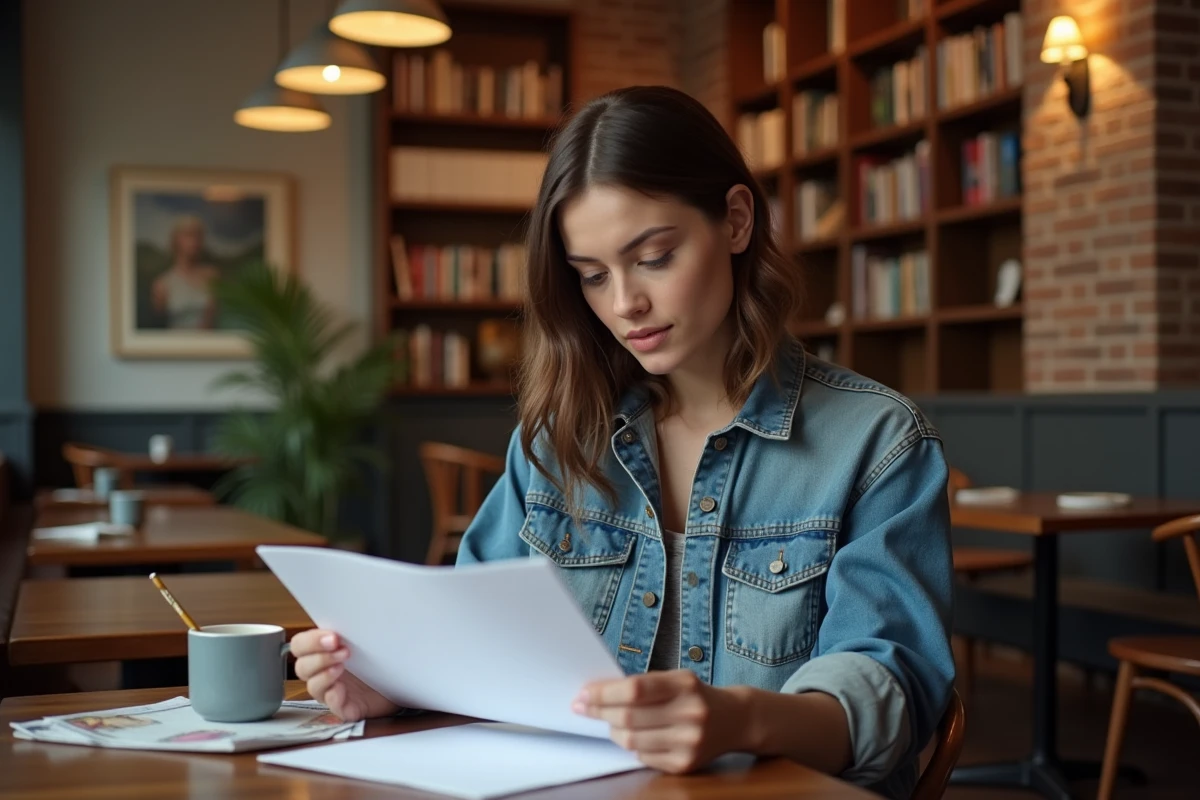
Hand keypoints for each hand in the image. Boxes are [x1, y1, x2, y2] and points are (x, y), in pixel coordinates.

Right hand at [291, 629, 398, 721]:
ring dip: (324, 675)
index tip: (332, 636)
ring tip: (341, 666)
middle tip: (342, 650)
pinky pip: (332, 706)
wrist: (403, 680)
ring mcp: (333, 691)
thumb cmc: (382, 656)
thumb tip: (354, 606)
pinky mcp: (346, 708)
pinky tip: (341, 689)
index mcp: (324, 651)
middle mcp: (324, 671)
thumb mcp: (368, 637)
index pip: (300, 645)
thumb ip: (354, 627)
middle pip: (302, 666)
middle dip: (318, 657)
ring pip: (313, 686)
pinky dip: (333, 697)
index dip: (310, 641)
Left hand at [572, 670, 750, 772]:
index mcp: (685, 685)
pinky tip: (636, 736)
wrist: (736, 720)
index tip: (584, 694)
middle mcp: (690, 714)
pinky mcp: (685, 764)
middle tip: (583, 707)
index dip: (604, 693)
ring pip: (632, 740)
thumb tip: (598, 692)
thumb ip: (643, 684)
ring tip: (610, 722)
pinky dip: (633, 746)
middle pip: (629, 717)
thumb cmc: (696, 695)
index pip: (634, 689)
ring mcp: (689, 742)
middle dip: (600, 712)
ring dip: (613, 730)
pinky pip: (643, 757)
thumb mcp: (676, 679)